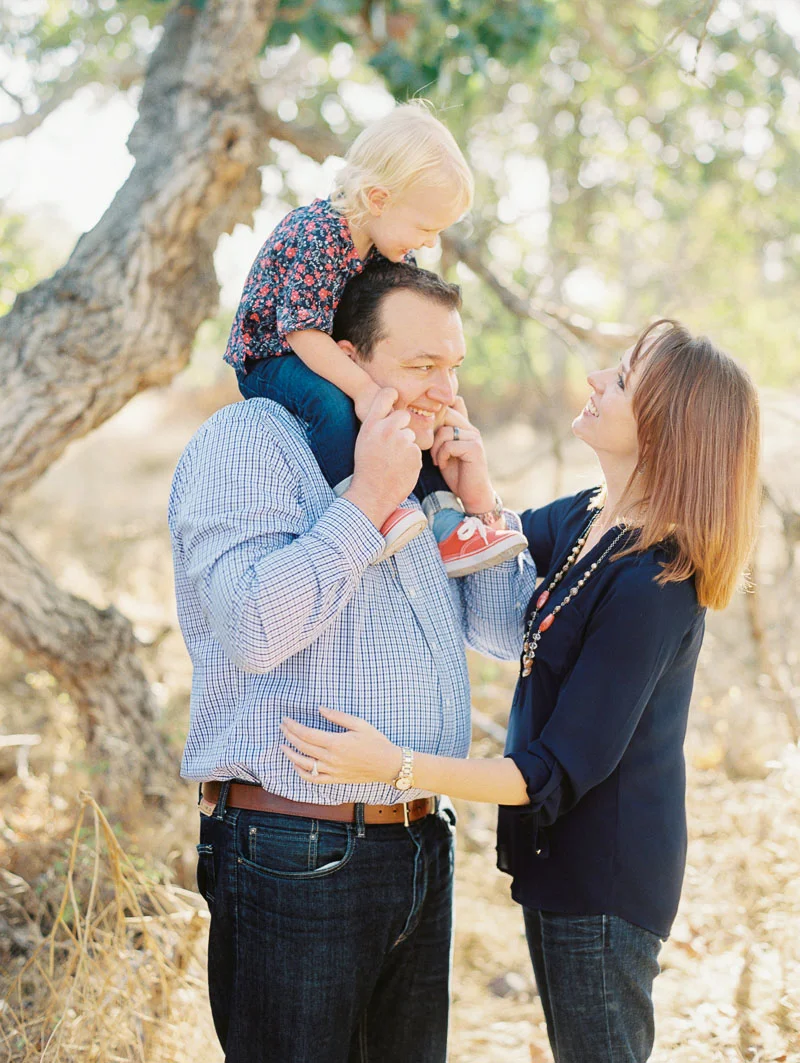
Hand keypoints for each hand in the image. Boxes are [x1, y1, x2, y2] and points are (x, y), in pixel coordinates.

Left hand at [280, 707, 402, 784]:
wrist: (387, 764)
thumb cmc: (376, 741)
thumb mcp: (359, 724)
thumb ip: (338, 716)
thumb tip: (320, 709)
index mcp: (336, 742)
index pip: (306, 734)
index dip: (293, 726)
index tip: (286, 720)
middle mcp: (331, 758)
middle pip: (302, 746)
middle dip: (289, 735)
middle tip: (282, 727)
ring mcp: (332, 771)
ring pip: (304, 764)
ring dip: (290, 755)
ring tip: (282, 746)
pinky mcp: (335, 779)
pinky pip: (314, 779)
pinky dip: (302, 773)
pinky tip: (296, 765)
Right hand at [344, 387, 421, 527]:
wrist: (372, 493)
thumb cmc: (366, 468)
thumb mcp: (364, 441)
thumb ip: (376, 424)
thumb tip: (391, 412)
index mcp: (371, 425)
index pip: (386, 395)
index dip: (392, 395)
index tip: (395, 398)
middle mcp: (387, 429)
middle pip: (403, 415)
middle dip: (401, 426)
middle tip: (393, 444)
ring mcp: (402, 441)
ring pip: (411, 435)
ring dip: (406, 446)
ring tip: (393, 461)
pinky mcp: (415, 454)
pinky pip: (416, 451)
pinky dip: (411, 459)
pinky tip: (400, 468)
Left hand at [429, 398, 496, 513]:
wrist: (472, 493)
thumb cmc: (456, 473)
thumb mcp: (444, 450)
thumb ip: (439, 434)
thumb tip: (425, 418)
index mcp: (464, 426)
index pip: (451, 404)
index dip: (436, 414)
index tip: (428, 431)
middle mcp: (471, 428)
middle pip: (445, 414)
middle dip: (432, 431)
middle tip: (431, 449)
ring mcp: (474, 437)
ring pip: (444, 432)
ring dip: (435, 448)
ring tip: (437, 460)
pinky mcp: (475, 448)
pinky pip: (449, 445)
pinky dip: (442, 456)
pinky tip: (443, 465)